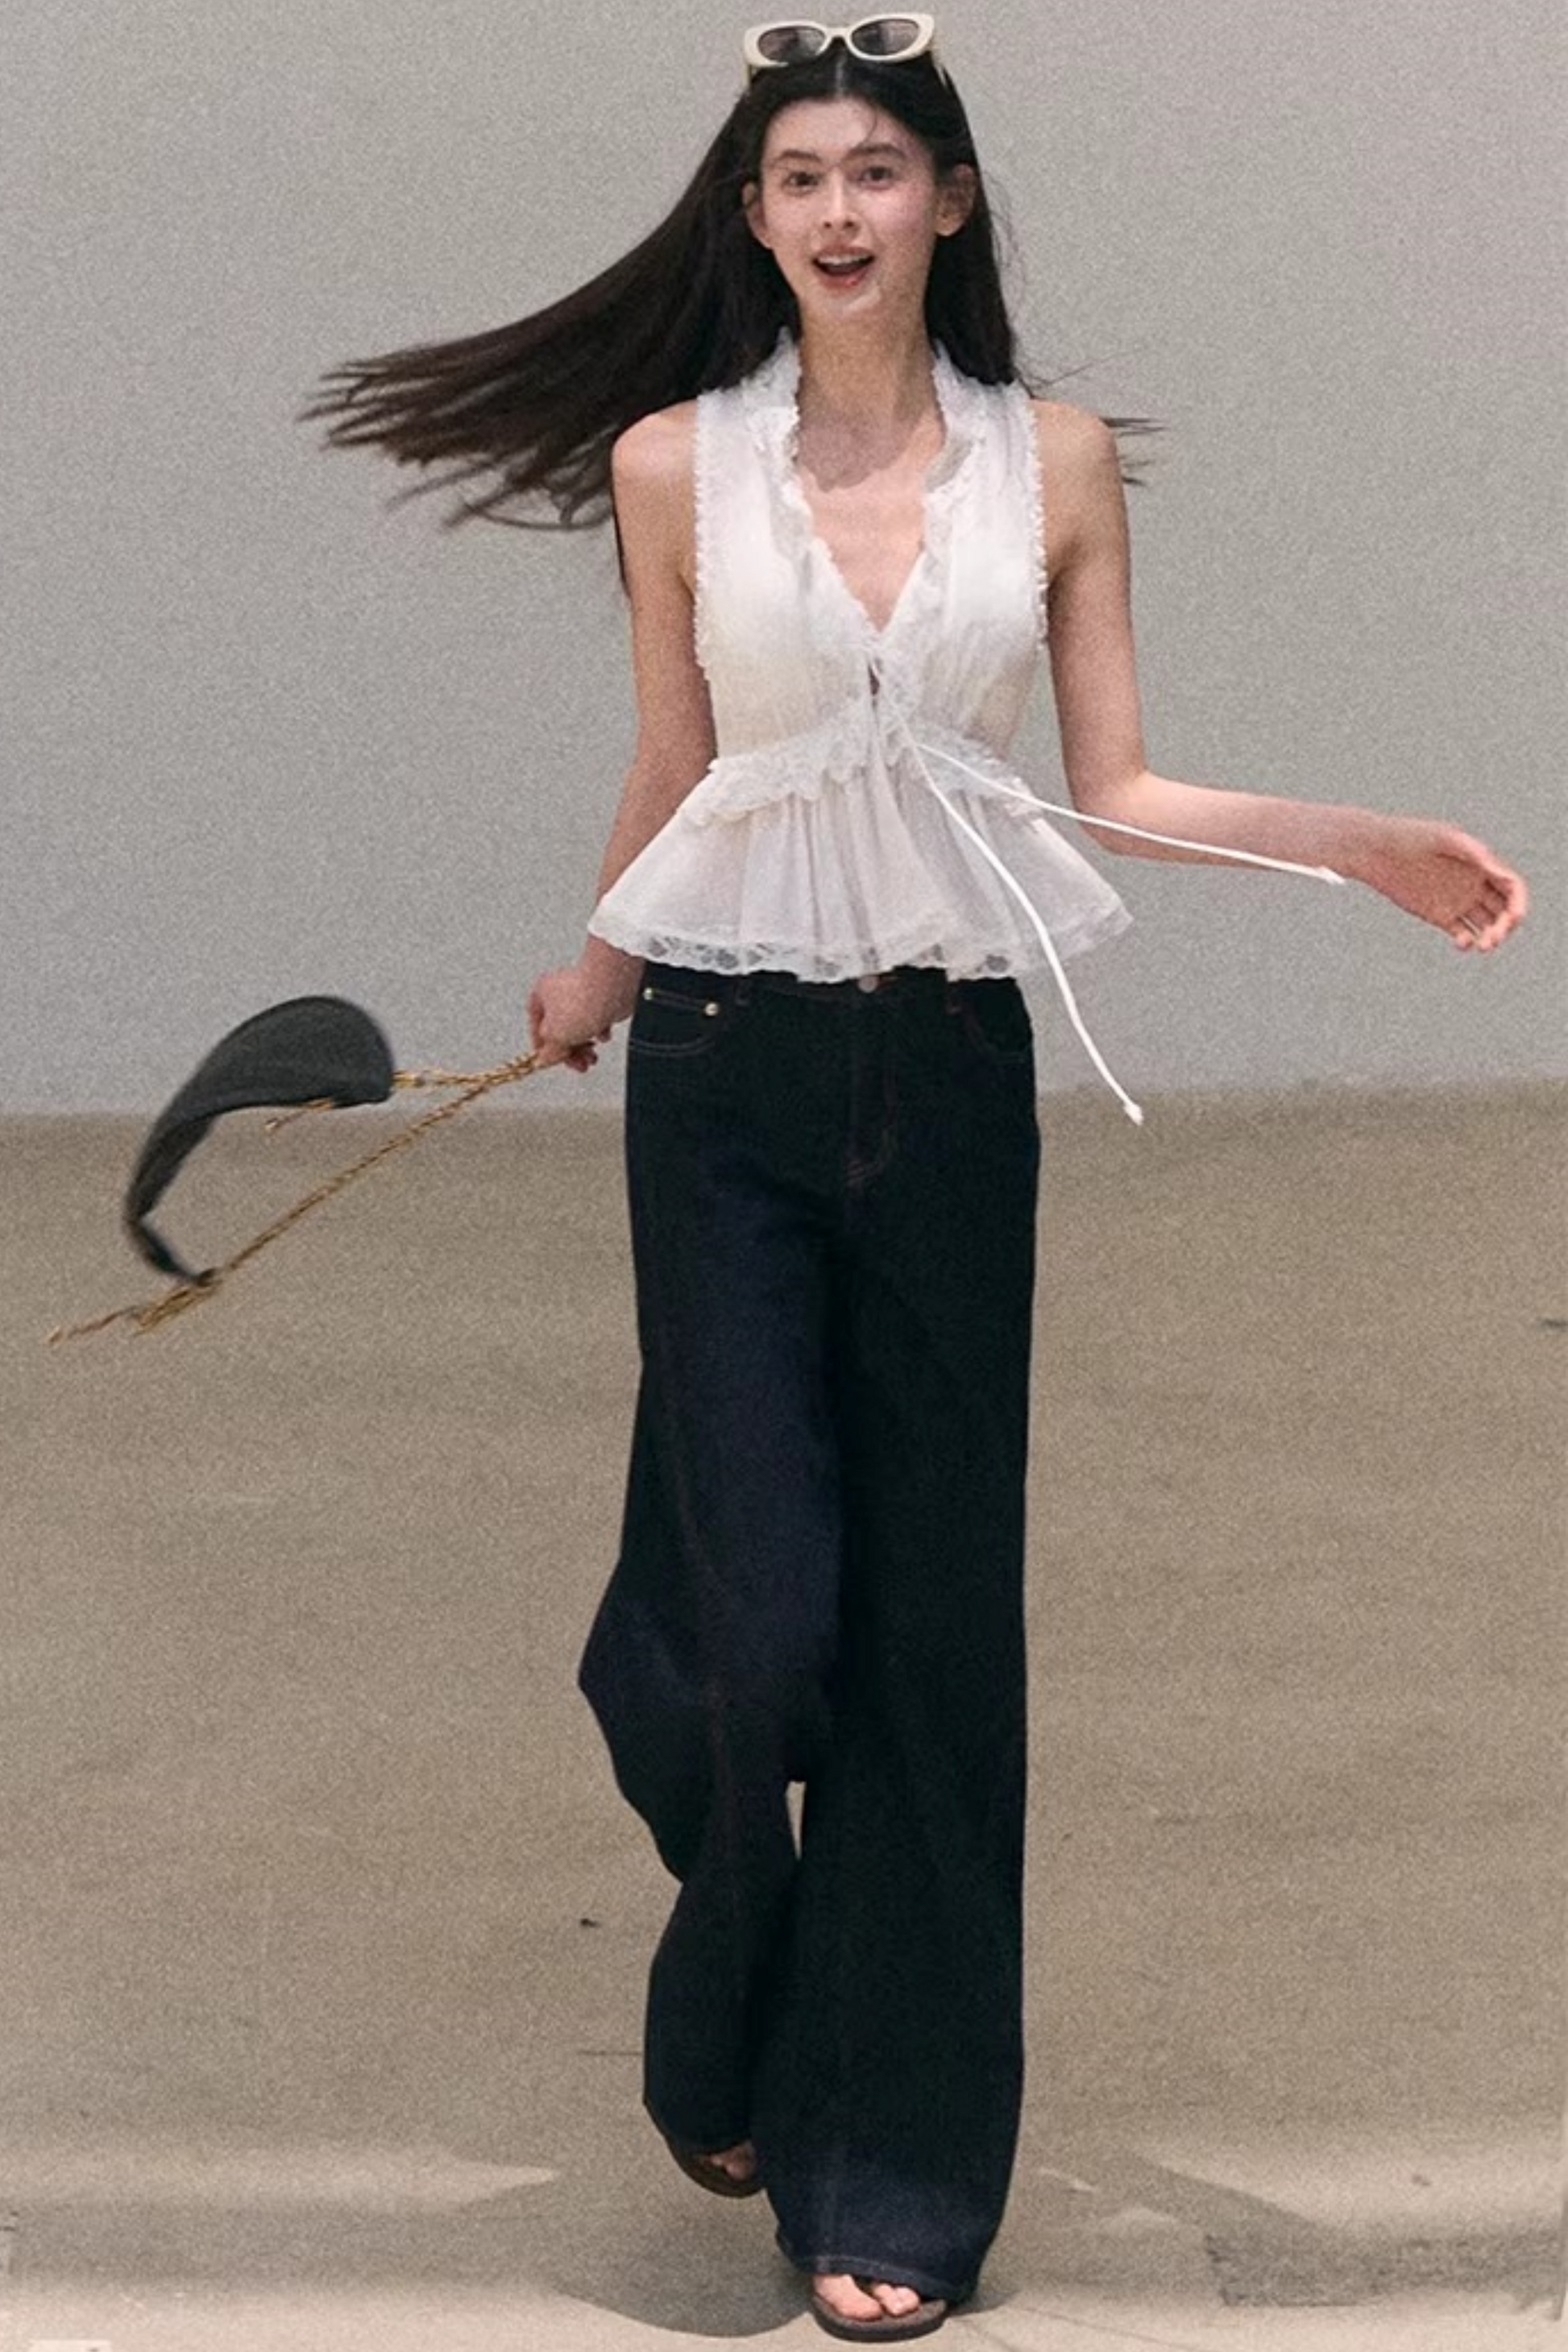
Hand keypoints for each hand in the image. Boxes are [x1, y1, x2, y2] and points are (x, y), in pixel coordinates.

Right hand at [526, 963, 623, 1072]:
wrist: (613, 989)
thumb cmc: (581, 1003)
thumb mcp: (556, 1036)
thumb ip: (549, 1052)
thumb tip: (545, 1060)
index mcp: (541, 994)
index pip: (537, 1027)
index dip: (543, 1048)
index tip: (551, 1061)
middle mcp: (560, 992)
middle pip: (560, 1030)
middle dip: (570, 1052)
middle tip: (579, 1065)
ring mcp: (583, 995)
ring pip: (580, 1028)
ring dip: (585, 1047)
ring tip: (592, 1058)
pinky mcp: (602, 999)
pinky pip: (598, 1021)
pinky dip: (599, 1032)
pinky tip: (603, 1035)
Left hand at [1351, 816, 1526, 951]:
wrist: (1378, 852)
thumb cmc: (1411, 837)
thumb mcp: (1443, 839)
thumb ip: (1473, 852)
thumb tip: (1501, 871)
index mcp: (1482, 864)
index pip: (1512, 887)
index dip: (1519, 903)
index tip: (1515, 917)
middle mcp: (1474, 884)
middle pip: (1504, 910)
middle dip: (1506, 926)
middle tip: (1495, 937)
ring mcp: (1458, 901)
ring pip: (1486, 925)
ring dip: (1491, 938)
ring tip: (1483, 945)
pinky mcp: (1440, 916)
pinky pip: (1462, 934)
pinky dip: (1467, 942)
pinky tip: (1461, 942)